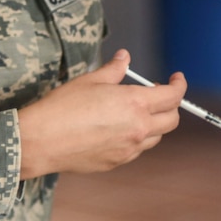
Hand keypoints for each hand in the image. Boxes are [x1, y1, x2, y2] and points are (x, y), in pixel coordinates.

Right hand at [17, 50, 184, 176]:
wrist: (40, 141)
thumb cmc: (62, 107)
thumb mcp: (90, 81)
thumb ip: (114, 70)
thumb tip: (125, 58)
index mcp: (135, 103)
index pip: (173, 96)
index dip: (179, 85)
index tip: (176, 78)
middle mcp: (138, 128)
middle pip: (172, 119)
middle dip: (171, 105)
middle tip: (158, 95)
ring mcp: (129, 149)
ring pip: (156, 137)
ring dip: (155, 123)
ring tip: (137, 112)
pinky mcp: (117, 162)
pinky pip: (137, 150)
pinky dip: (137, 138)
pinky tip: (120, 129)